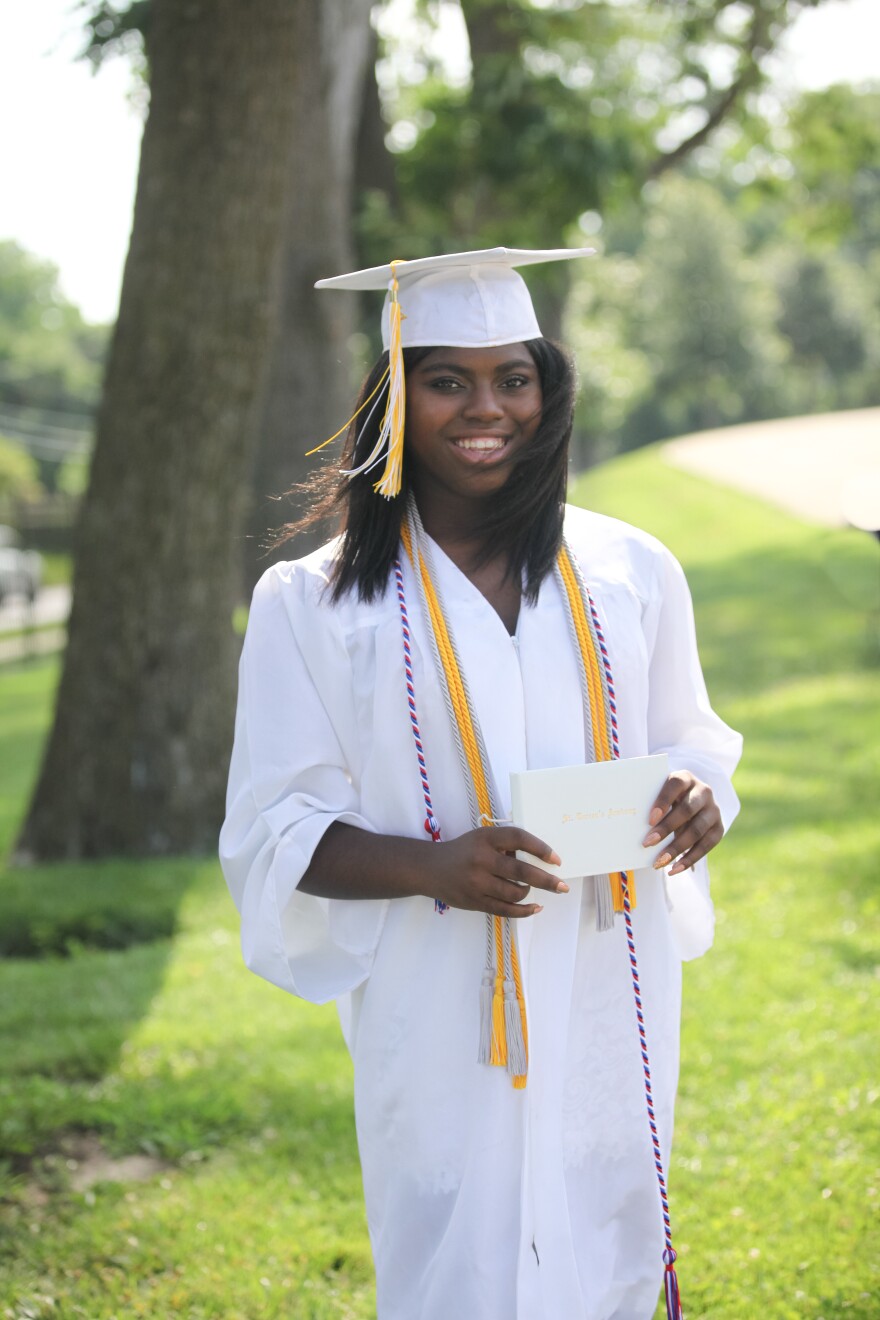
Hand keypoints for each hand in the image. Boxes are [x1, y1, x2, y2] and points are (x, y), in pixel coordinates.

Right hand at [423, 826, 565, 917]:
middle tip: (562, 886)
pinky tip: (535, 908)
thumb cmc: (463, 851)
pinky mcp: (474, 902)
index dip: (540, 848)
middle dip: (546, 880)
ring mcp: (477, 883)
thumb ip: (505, 845)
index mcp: (485, 838)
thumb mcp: (481, 838)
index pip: (518, 838)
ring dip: (529, 893)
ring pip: (515, 892)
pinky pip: (504, 910)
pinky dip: (523, 911)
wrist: (430, 869)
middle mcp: (481, 859)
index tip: (555, 859)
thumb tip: (537, 859)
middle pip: (521, 870)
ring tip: (533, 891)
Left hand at [642, 770, 722, 874]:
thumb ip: (649, 801)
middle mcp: (703, 791)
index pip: (675, 784)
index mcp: (685, 778)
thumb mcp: (660, 793)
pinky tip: (674, 869)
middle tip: (647, 843)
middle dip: (666, 828)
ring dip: (676, 848)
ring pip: (697, 830)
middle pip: (686, 810)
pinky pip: (707, 845)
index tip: (649, 819)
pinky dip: (689, 859)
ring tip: (658, 862)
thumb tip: (626, 821)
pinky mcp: (719, 828)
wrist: (693, 799)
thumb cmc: (667, 798)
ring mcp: (713, 810)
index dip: (663, 801)